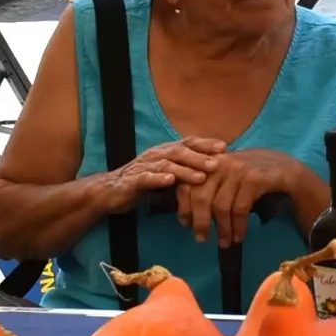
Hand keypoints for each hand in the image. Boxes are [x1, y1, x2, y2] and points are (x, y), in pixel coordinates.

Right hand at [103, 138, 222, 211]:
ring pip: (166, 165)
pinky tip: (170, 181)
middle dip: (199, 157)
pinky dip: (158, 179)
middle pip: (180, 152)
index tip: (225, 147)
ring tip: (200, 176)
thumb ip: (187, 171)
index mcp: (165, 152)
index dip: (205, 144)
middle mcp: (156, 154)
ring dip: (185, 170)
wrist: (111, 191)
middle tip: (218, 163)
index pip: (188, 143)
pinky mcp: (132, 180)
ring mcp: (144, 166)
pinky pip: (146, 177)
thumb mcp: (168, 174)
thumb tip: (215, 173)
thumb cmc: (143, 182)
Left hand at [173, 146, 304, 248]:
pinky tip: (239, 236)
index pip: (187, 185)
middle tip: (202, 239)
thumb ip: (210, 187)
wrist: (284, 168)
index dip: (184, 207)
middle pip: (202, 197)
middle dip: (200, 222)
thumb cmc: (251, 175)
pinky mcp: (253, 179)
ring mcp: (237, 170)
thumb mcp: (227, 176)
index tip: (186, 224)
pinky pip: (240, 209)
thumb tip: (190, 215)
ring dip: (222, 229)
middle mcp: (220, 163)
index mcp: (209, 162)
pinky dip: (238, 226)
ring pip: (221, 206)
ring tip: (225, 243)